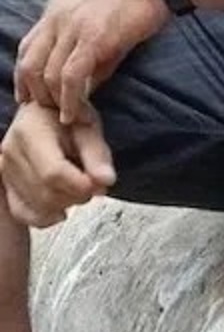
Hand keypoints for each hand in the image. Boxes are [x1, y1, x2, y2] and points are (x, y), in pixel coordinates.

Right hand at [0, 101, 114, 227]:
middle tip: (95, 184)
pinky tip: (62, 210)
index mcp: (30, 132)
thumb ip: (98, 155)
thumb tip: (106, 182)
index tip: (101, 186)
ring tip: (80, 187)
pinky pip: (22, 212)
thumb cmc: (69, 119)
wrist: (45, 114)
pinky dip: (45, 216)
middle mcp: (11, 152)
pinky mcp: (6, 184)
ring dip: (66, 204)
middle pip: (45, 192)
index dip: (80, 185)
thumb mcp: (89, 127)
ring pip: (36, 205)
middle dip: (77, 195)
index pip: (53, 172)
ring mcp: (5, 170)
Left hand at [14, 0, 169, 123]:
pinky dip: (70, 100)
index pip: (27, 48)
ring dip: (55, 102)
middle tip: (52, 112)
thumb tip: (88, 85)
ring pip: (48, 74)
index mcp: (59, 10)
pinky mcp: (94, 38)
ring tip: (68, 117)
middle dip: (36, 94)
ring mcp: (74, 27)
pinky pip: (71, 77)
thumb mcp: (108, 18)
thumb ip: (95, 50)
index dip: (25, 76)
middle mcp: (59, 18)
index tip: (32, 96)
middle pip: (30, 65)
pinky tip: (76, 114)